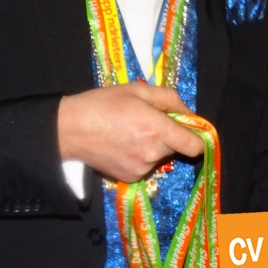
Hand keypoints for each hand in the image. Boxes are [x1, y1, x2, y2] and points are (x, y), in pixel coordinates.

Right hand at [58, 81, 203, 182]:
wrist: (69, 129)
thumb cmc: (104, 104)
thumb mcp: (138, 90)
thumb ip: (168, 99)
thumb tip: (188, 112)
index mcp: (157, 129)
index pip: (194, 145)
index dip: (197, 137)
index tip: (191, 129)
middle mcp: (153, 153)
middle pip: (176, 147)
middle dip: (169, 135)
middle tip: (148, 121)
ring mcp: (141, 168)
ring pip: (160, 156)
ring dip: (153, 146)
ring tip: (130, 132)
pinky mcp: (130, 178)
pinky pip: (145, 166)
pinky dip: (140, 156)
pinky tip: (122, 145)